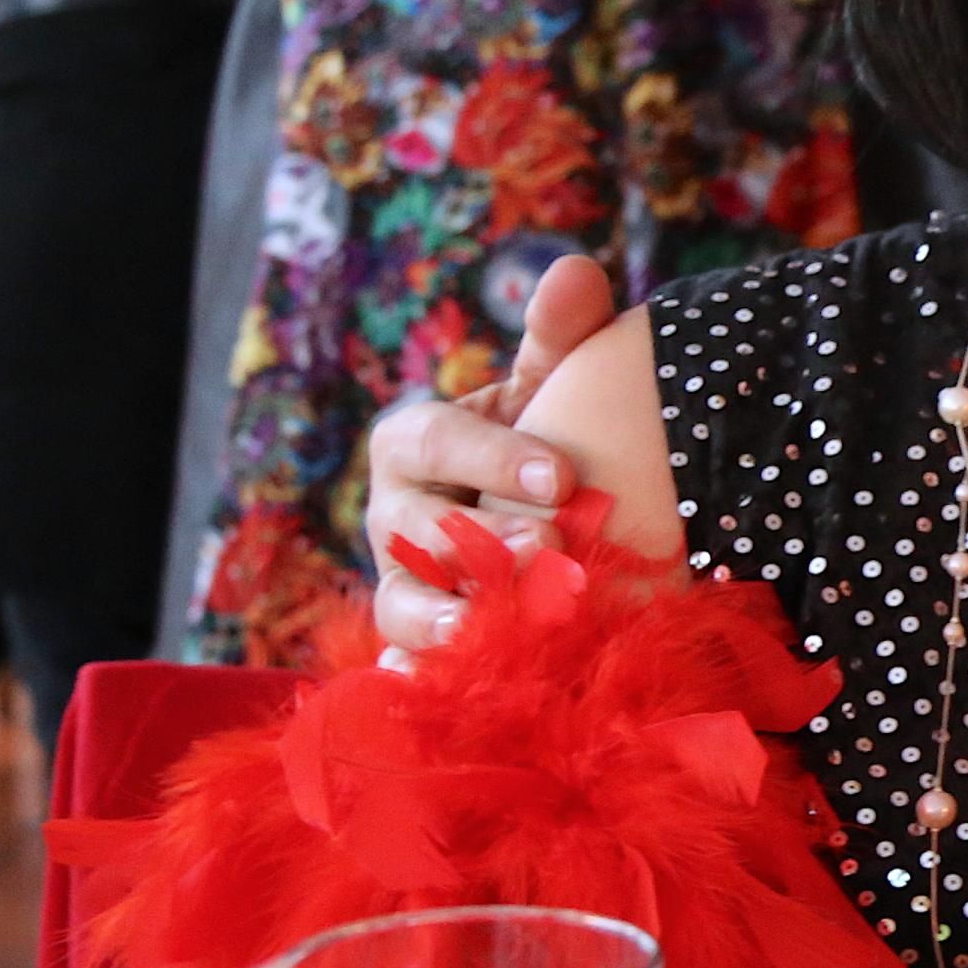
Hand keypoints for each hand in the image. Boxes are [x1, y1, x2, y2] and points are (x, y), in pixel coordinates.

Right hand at [365, 252, 612, 653]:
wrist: (546, 519)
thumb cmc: (541, 439)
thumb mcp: (549, 386)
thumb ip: (557, 335)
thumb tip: (574, 272)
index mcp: (412, 443)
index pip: (430, 439)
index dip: (489, 455)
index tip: (563, 475)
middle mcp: (393, 516)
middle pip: (413, 530)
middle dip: (478, 542)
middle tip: (553, 551)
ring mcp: (400, 585)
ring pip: (399, 604)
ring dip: (442, 618)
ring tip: (489, 629)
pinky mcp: (421, 643)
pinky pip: (406, 667)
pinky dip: (420, 680)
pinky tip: (441, 695)